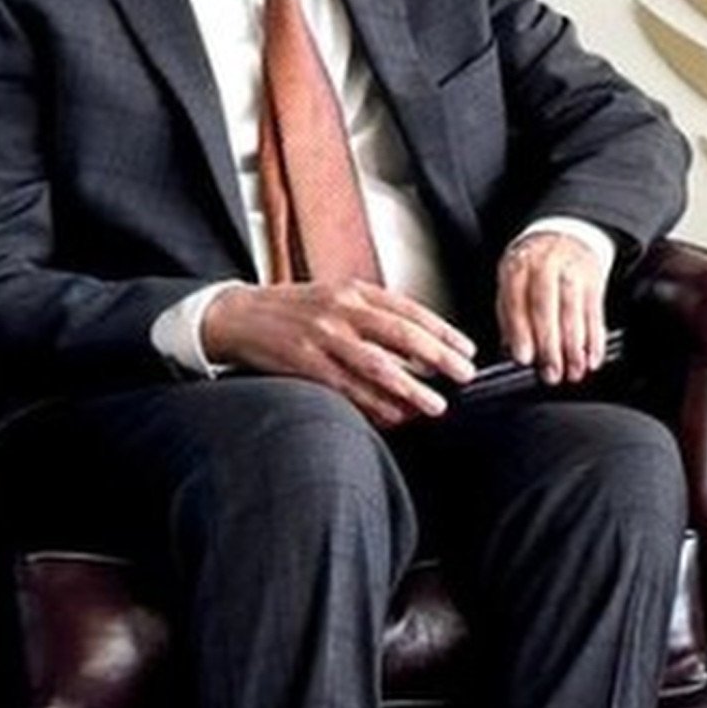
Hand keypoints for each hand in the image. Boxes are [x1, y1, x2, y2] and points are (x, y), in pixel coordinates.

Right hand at [199, 279, 478, 425]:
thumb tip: (417, 345)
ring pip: (377, 365)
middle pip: (401, 335)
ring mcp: (323, 336)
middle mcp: (342, 310)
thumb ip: (373, 314)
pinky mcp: (304, 362)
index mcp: (355, 290)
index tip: (467, 349)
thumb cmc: (294, 309)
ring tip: (436, 405)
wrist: (238, 315)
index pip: (410, 310)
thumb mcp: (336, 297)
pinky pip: (346, 388)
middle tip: (465, 376)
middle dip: (439, 358)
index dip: (443, 331)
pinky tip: (394, 417)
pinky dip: (373, 405)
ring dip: (411, 388)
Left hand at [499, 227, 611, 380]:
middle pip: (546, 307)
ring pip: (574, 312)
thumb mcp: (513, 280)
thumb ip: (509, 315)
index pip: (517, 300)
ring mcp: (573, 270)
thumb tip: (513, 352)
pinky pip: (596, 313)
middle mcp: (546, 265)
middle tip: (551, 373)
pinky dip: (596, 339)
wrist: (566, 234)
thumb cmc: (534, 266)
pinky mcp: (595, 279)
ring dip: (575, 348)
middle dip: (550, 345)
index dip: (521, 332)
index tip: (524, 358)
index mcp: (519, 266)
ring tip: (573, 371)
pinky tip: (592, 358)